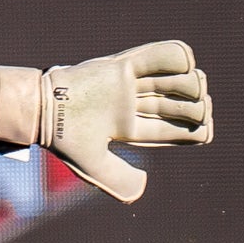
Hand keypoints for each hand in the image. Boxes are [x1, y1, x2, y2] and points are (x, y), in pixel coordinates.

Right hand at [0, 42, 212, 202]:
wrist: (41, 110)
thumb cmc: (62, 138)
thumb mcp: (92, 166)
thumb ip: (117, 179)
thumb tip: (142, 187)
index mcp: (128, 128)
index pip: (175, 129)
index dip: (197, 128)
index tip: (202, 129)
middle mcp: (132, 105)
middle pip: (181, 103)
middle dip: (198, 106)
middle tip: (198, 106)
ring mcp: (128, 83)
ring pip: (176, 79)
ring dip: (192, 83)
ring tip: (190, 86)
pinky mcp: (122, 65)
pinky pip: (159, 55)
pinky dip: (179, 56)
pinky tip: (185, 65)